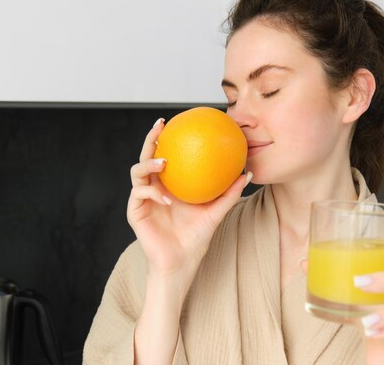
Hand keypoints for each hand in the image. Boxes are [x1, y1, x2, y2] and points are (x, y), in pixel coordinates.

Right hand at [127, 117, 250, 280]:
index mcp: (169, 184)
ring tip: (164, 161)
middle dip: (150, 139)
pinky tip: (167, 197)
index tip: (176, 121)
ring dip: (149, 163)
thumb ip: (229, 193)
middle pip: (146, 156)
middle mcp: (153, 187)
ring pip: (137, 171)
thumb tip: (248, 173)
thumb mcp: (216, 212)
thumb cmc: (196, 238)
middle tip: (161, 127)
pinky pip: (140, 195)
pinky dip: (154, 194)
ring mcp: (142, 199)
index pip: (164, 155)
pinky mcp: (135, 212)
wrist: (181, 262)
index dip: (167, 138)